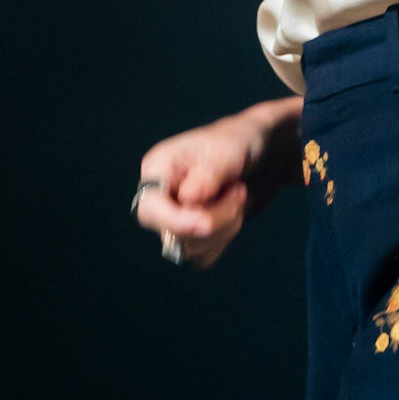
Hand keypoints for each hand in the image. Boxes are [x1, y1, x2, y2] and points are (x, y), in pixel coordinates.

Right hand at [134, 108, 278, 269]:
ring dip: (223, 228)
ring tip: (238, 196)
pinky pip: (201, 256)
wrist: (248, 151)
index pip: (150, 206)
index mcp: (158, 168)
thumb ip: (208, 175)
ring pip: (189, 248)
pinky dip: (222, 241)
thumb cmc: (233, 144)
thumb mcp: (226, 151)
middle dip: (213, 220)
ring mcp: (170, 218)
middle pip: (170, 232)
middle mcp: (159, 196)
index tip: (206, 222)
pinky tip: (232, 215)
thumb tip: (187, 199)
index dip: (176, 221)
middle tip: (239, 192)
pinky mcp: (187, 236)